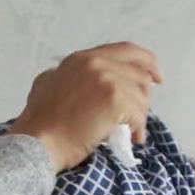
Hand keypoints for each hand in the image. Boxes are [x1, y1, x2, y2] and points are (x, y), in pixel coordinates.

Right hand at [10, 42, 163, 170]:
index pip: (126, 51)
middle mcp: (97, 63)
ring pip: (141, 97)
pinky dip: (138, 128)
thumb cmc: (39, 121)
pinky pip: (139, 114)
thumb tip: (83, 81)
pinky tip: (133, 139)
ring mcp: (107, 80)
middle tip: (138, 116)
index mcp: (83, 58)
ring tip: (132, 133)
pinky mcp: (114, 101)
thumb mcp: (48, 83)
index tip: (157, 77)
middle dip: (143, 97)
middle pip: (138, 75)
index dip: (147, 62)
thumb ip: (69, 76)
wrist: (37, 143)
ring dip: (140, 117)